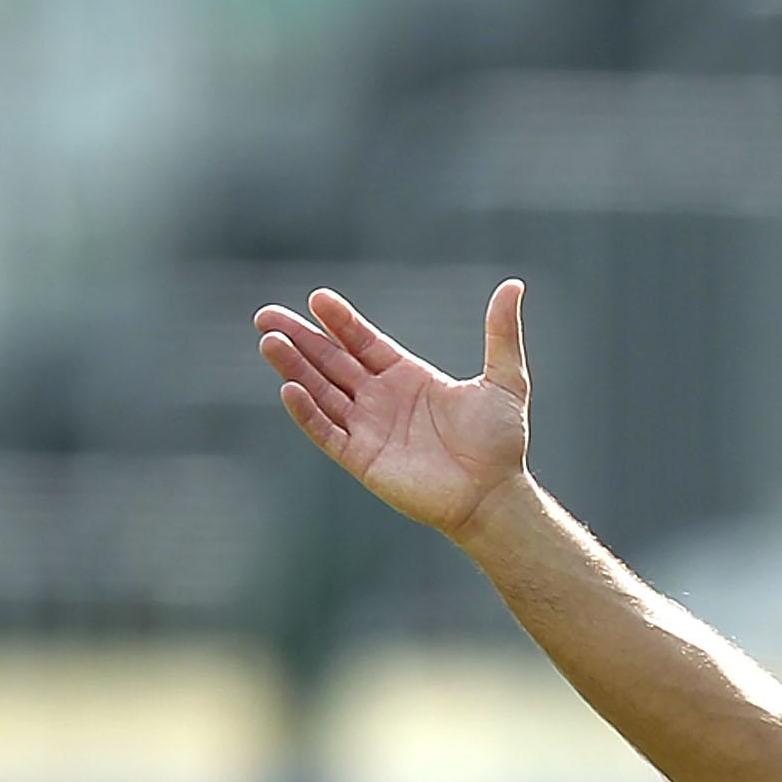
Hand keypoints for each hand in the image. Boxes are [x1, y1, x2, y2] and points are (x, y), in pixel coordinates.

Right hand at [255, 282, 532, 540]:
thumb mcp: (505, 380)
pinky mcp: (362, 459)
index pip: (363, 342)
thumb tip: (514, 286)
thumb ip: (501, 334)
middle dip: (300, 338)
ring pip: (321, 392)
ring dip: (295, 368)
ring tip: (269, 341)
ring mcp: (368, 429)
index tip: (318, 298)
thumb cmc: (501, 443)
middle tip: (267, 315)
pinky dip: (307, 412)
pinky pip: (326, 431)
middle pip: (332, 362)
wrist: (495, 495)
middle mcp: (381, 399)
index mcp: (407, 377)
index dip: (340, 322)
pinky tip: (289, 388)